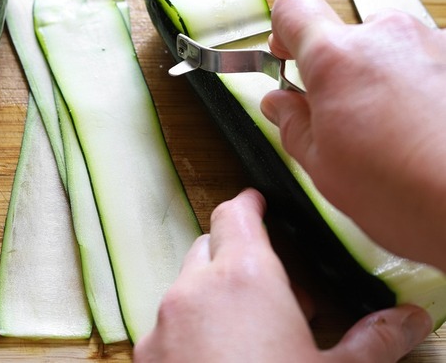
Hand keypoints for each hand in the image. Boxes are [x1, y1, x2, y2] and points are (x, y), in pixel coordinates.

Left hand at [133, 189, 431, 362]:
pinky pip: (169, 323)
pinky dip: (192, 327)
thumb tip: (404, 320)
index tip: (259, 202)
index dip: (249, 204)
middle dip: (238, 256)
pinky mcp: (146, 353)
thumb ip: (372, 341)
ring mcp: (163, 322)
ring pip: (187, 287)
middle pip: (209, 247)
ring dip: (215, 295)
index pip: (235, 214)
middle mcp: (194, 290)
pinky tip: (219, 358)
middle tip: (275, 288)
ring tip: (251, 331)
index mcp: (244, 278)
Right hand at [261, 0, 445, 269]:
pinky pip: (428, 65)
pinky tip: (425, 131)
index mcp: (337, 59)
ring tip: (393, 133)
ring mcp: (434, 44)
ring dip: (385, 80)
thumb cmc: (408, 193)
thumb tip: (280, 104)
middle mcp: (387, 36)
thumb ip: (293, 124)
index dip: (284, 31)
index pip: (294, 7)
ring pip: (391, 51)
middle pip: (348, 35)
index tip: (286, 55)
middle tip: (343, 118)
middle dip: (341, 70)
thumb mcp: (323, 167)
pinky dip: (422, 90)